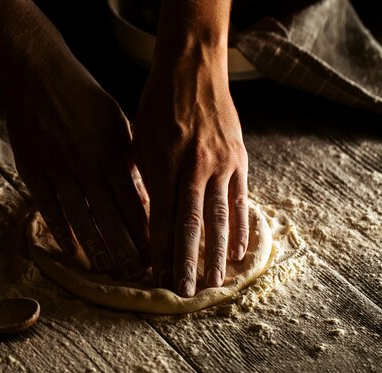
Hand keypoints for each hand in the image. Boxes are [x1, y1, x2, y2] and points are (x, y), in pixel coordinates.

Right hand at [2, 49, 149, 278]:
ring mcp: (59, 168)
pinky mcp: (34, 170)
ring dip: (96, 246)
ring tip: (108, 269)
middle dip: (126, 247)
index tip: (157, 252)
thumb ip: (128, 158)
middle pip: (110, 214)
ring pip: (81, 216)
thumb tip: (142, 193)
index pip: (133, 200)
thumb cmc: (84, 97)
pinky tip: (72, 250)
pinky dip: (61, 230)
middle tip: (138, 273)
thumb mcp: (116, 122)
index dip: (146, 229)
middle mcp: (88, 163)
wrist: (39, 74)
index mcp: (112, 150)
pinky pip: (49, 208)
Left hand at [133, 48, 248, 296]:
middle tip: (183, 294)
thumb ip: (148, 180)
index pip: (162, 218)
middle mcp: (195, 167)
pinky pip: (241, 201)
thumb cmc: (158, 104)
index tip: (155, 279)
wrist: (193, 68)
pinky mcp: (239, 159)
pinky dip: (239, 229)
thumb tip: (150, 219)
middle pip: (191, 224)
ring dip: (214, 255)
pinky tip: (235, 254)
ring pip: (219, 218)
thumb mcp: (141, 140)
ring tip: (212, 285)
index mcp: (165, 162)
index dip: (159, 251)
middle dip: (186, 263)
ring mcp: (222, 164)